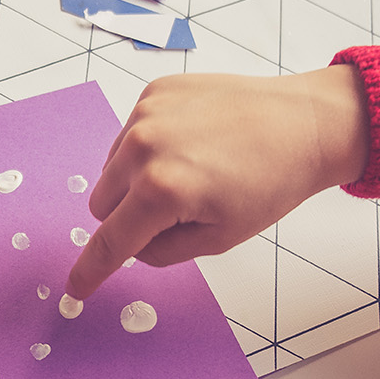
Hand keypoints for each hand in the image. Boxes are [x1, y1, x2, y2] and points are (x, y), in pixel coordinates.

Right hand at [66, 65, 369, 298]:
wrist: (303, 123)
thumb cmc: (271, 181)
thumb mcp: (218, 238)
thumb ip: (161, 251)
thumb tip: (129, 247)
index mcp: (161, 191)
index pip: (110, 242)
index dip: (90, 270)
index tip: (76, 286)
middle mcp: (143, 148)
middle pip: (101, 205)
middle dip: (128, 216)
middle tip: (177, 210)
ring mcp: (145, 114)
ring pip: (110, 169)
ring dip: (135, 180)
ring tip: (189, 172)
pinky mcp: (154, 92)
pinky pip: (127, 134)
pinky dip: (147, 147)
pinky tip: (189, 145)